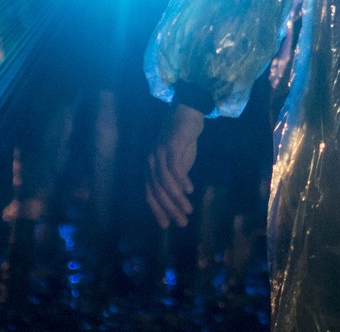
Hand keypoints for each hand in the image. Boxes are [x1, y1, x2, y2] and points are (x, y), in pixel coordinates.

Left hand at [146, 103, 203, 227]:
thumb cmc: (182, 140)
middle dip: (169, 209)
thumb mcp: (178, 163)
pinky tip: (189, 190)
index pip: (150, 195)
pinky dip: (181, 180)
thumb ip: (175, 178)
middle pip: (157, 192)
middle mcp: (150, 163)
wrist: (187, 113)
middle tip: (182, 222)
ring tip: (188, 210)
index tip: (168, 225)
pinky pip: (174, 167)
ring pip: (165, 182)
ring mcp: (159, 153)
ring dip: (176, 199)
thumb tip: (178, 198)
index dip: (158, 211)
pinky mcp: (170, 145)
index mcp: (149, 169)